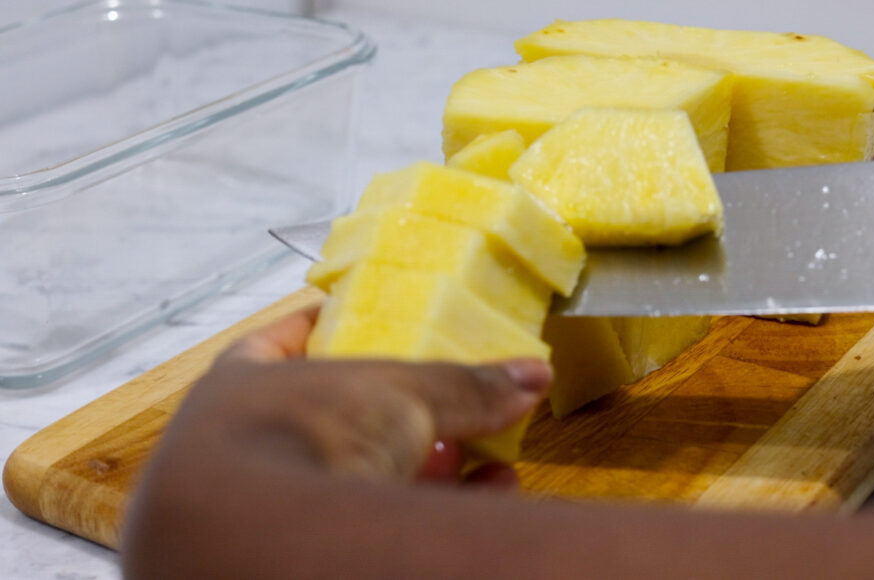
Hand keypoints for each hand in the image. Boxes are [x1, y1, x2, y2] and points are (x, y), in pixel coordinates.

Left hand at [122, 307, 551, 577]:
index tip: (347, 313)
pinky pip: (386, 517)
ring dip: (436, 464)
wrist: (266, 540)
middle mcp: (253, 446)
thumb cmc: (305, 434)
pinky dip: (440, 504)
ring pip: (365, 476)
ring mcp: (282, 502)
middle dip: (407, 412)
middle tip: (455, 398)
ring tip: (494, 448)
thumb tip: (532, 375)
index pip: (273, 344)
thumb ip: (462, 386)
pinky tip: (492, 488)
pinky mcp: (318, 544)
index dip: (314, 327)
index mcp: (243, 386)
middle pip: (336, 418)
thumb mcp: (399, 392)